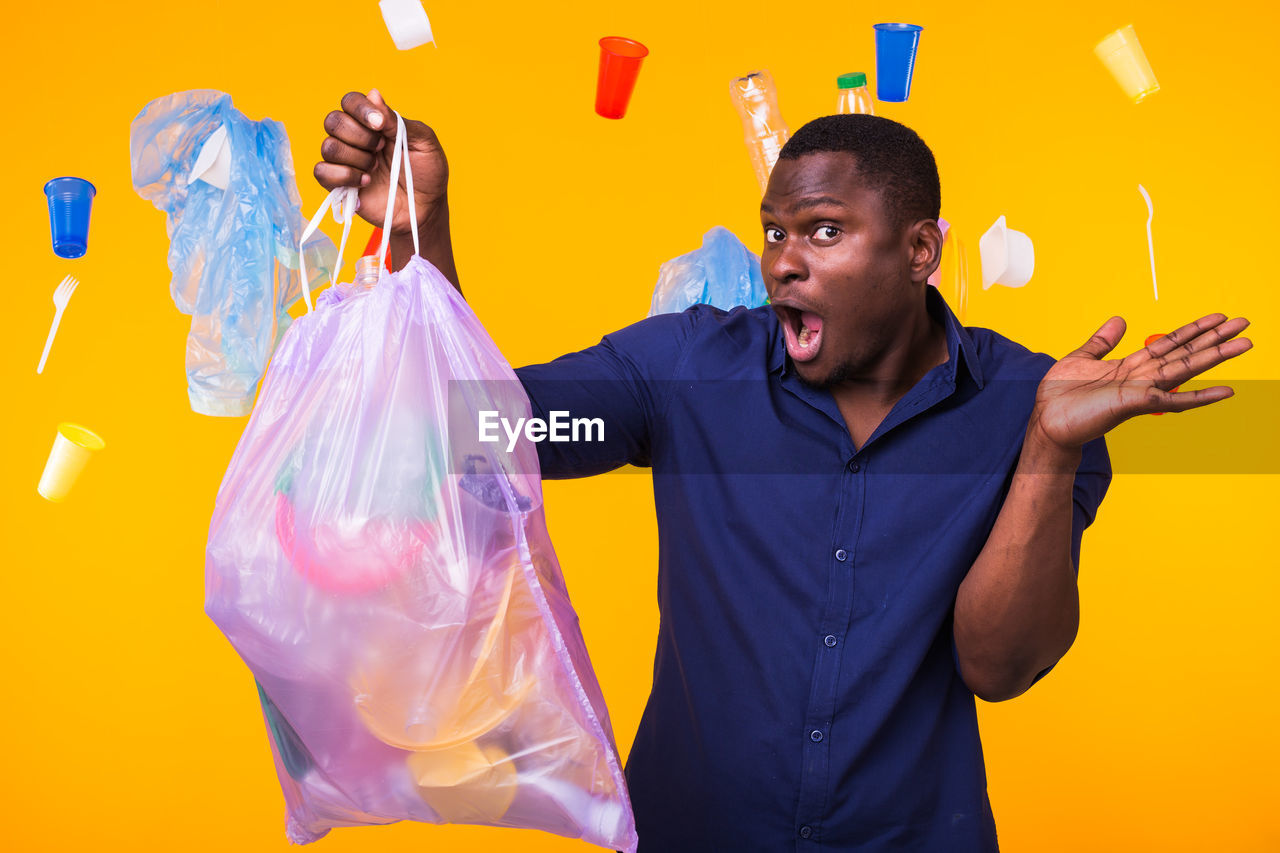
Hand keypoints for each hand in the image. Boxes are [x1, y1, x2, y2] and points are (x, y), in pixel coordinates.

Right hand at [313, 89, 446, 235]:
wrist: (426, 207)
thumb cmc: (427, 172)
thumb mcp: (423, 141)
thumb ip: (397, 120)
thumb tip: (373, 94)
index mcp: (373, 122)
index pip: (350, 101)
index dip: (360, 109)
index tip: (380, 125)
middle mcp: (354, 138)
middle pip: (333, 121)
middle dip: (360, 136)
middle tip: (382, 149)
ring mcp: (345, 161)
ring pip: (328, 147)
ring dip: (356, 158)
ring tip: (376, 168)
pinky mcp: (339, 184)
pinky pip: (321, 172)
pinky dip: (344, 176)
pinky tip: (366, 182)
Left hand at [1029, 314, 1252, 451]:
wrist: (1047, 422)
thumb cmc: (1060, 396)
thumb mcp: (1081, 358)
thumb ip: (1102, 341)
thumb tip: (1119, 319)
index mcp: (1131, 365)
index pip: (1170, 343)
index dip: (1194, 329)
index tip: (1219, 317)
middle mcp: (1142, 377)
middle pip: (1186, 352)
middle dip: (1215, 338)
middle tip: (1246, 323)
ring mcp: (1142, 390)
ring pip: (1186, 369)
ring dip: (1216, 357)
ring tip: (1245, 344)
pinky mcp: (1136, 404)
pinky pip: (1173, 401)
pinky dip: (1199, 396)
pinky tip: (1225, 391)